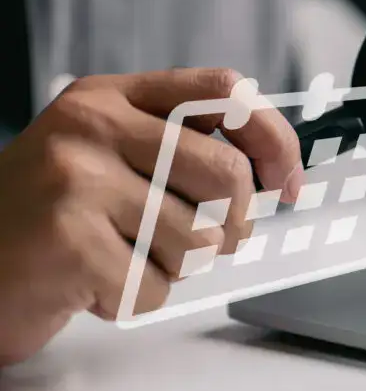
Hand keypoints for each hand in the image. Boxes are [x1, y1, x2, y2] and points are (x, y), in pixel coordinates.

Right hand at [0, 68, 302, 365]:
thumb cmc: (54, 213)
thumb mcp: (110, 153)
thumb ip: (182, 149)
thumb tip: (277, 174)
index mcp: (112, 96)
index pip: (224, 91)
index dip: (274, 138)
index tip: (286, 182)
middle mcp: (93, 125)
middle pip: (227, 174)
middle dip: (234, 224)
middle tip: (210, 242)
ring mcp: (77, 179)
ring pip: (198, 239)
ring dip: (175, 267)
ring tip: (126, 257)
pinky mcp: (67, 240)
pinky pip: (154, 285)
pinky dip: (134, 298)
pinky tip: (92, 282)